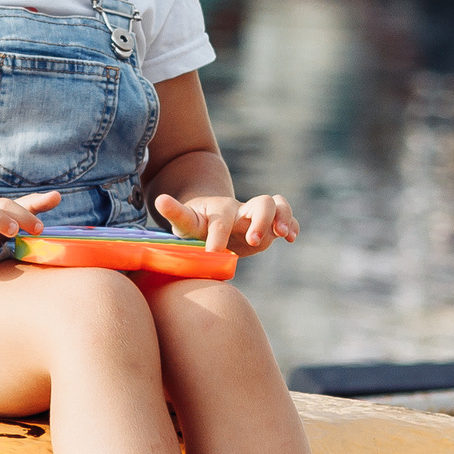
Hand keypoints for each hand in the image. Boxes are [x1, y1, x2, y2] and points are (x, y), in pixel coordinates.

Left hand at [153, 191, 298, 256]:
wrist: (210, 218)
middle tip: (254, 241)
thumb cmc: (195, 223)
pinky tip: (292, 239)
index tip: (214, 253)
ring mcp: (256, 216)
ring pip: (278, 205)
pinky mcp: (268, 226)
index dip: (218, 236)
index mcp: (219, 210)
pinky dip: (293, 225)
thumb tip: (160, 200)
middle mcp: (242, 209)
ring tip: (284, 235)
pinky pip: (287, 218)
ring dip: (284, 217)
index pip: (222, 221)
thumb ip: (175, 213)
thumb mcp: (184, 220)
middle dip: (261, 221)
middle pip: (261, 203)